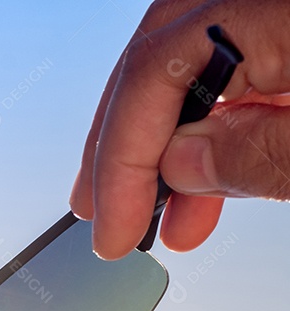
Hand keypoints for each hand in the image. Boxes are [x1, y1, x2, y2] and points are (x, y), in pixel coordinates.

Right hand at [70, 0, 289, 259]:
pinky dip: (216, 124)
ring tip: (159, 214)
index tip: (112, 226)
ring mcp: (275, 11)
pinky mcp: (289, 28)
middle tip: (102, 212)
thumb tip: (182, 165)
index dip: (120, 159)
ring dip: (167, 144)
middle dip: (122, 146)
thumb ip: (261, 154)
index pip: (156, 70)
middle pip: (158, 57)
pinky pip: (238, 64)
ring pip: (191, 63)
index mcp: (276, 10)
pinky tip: (208, 178)